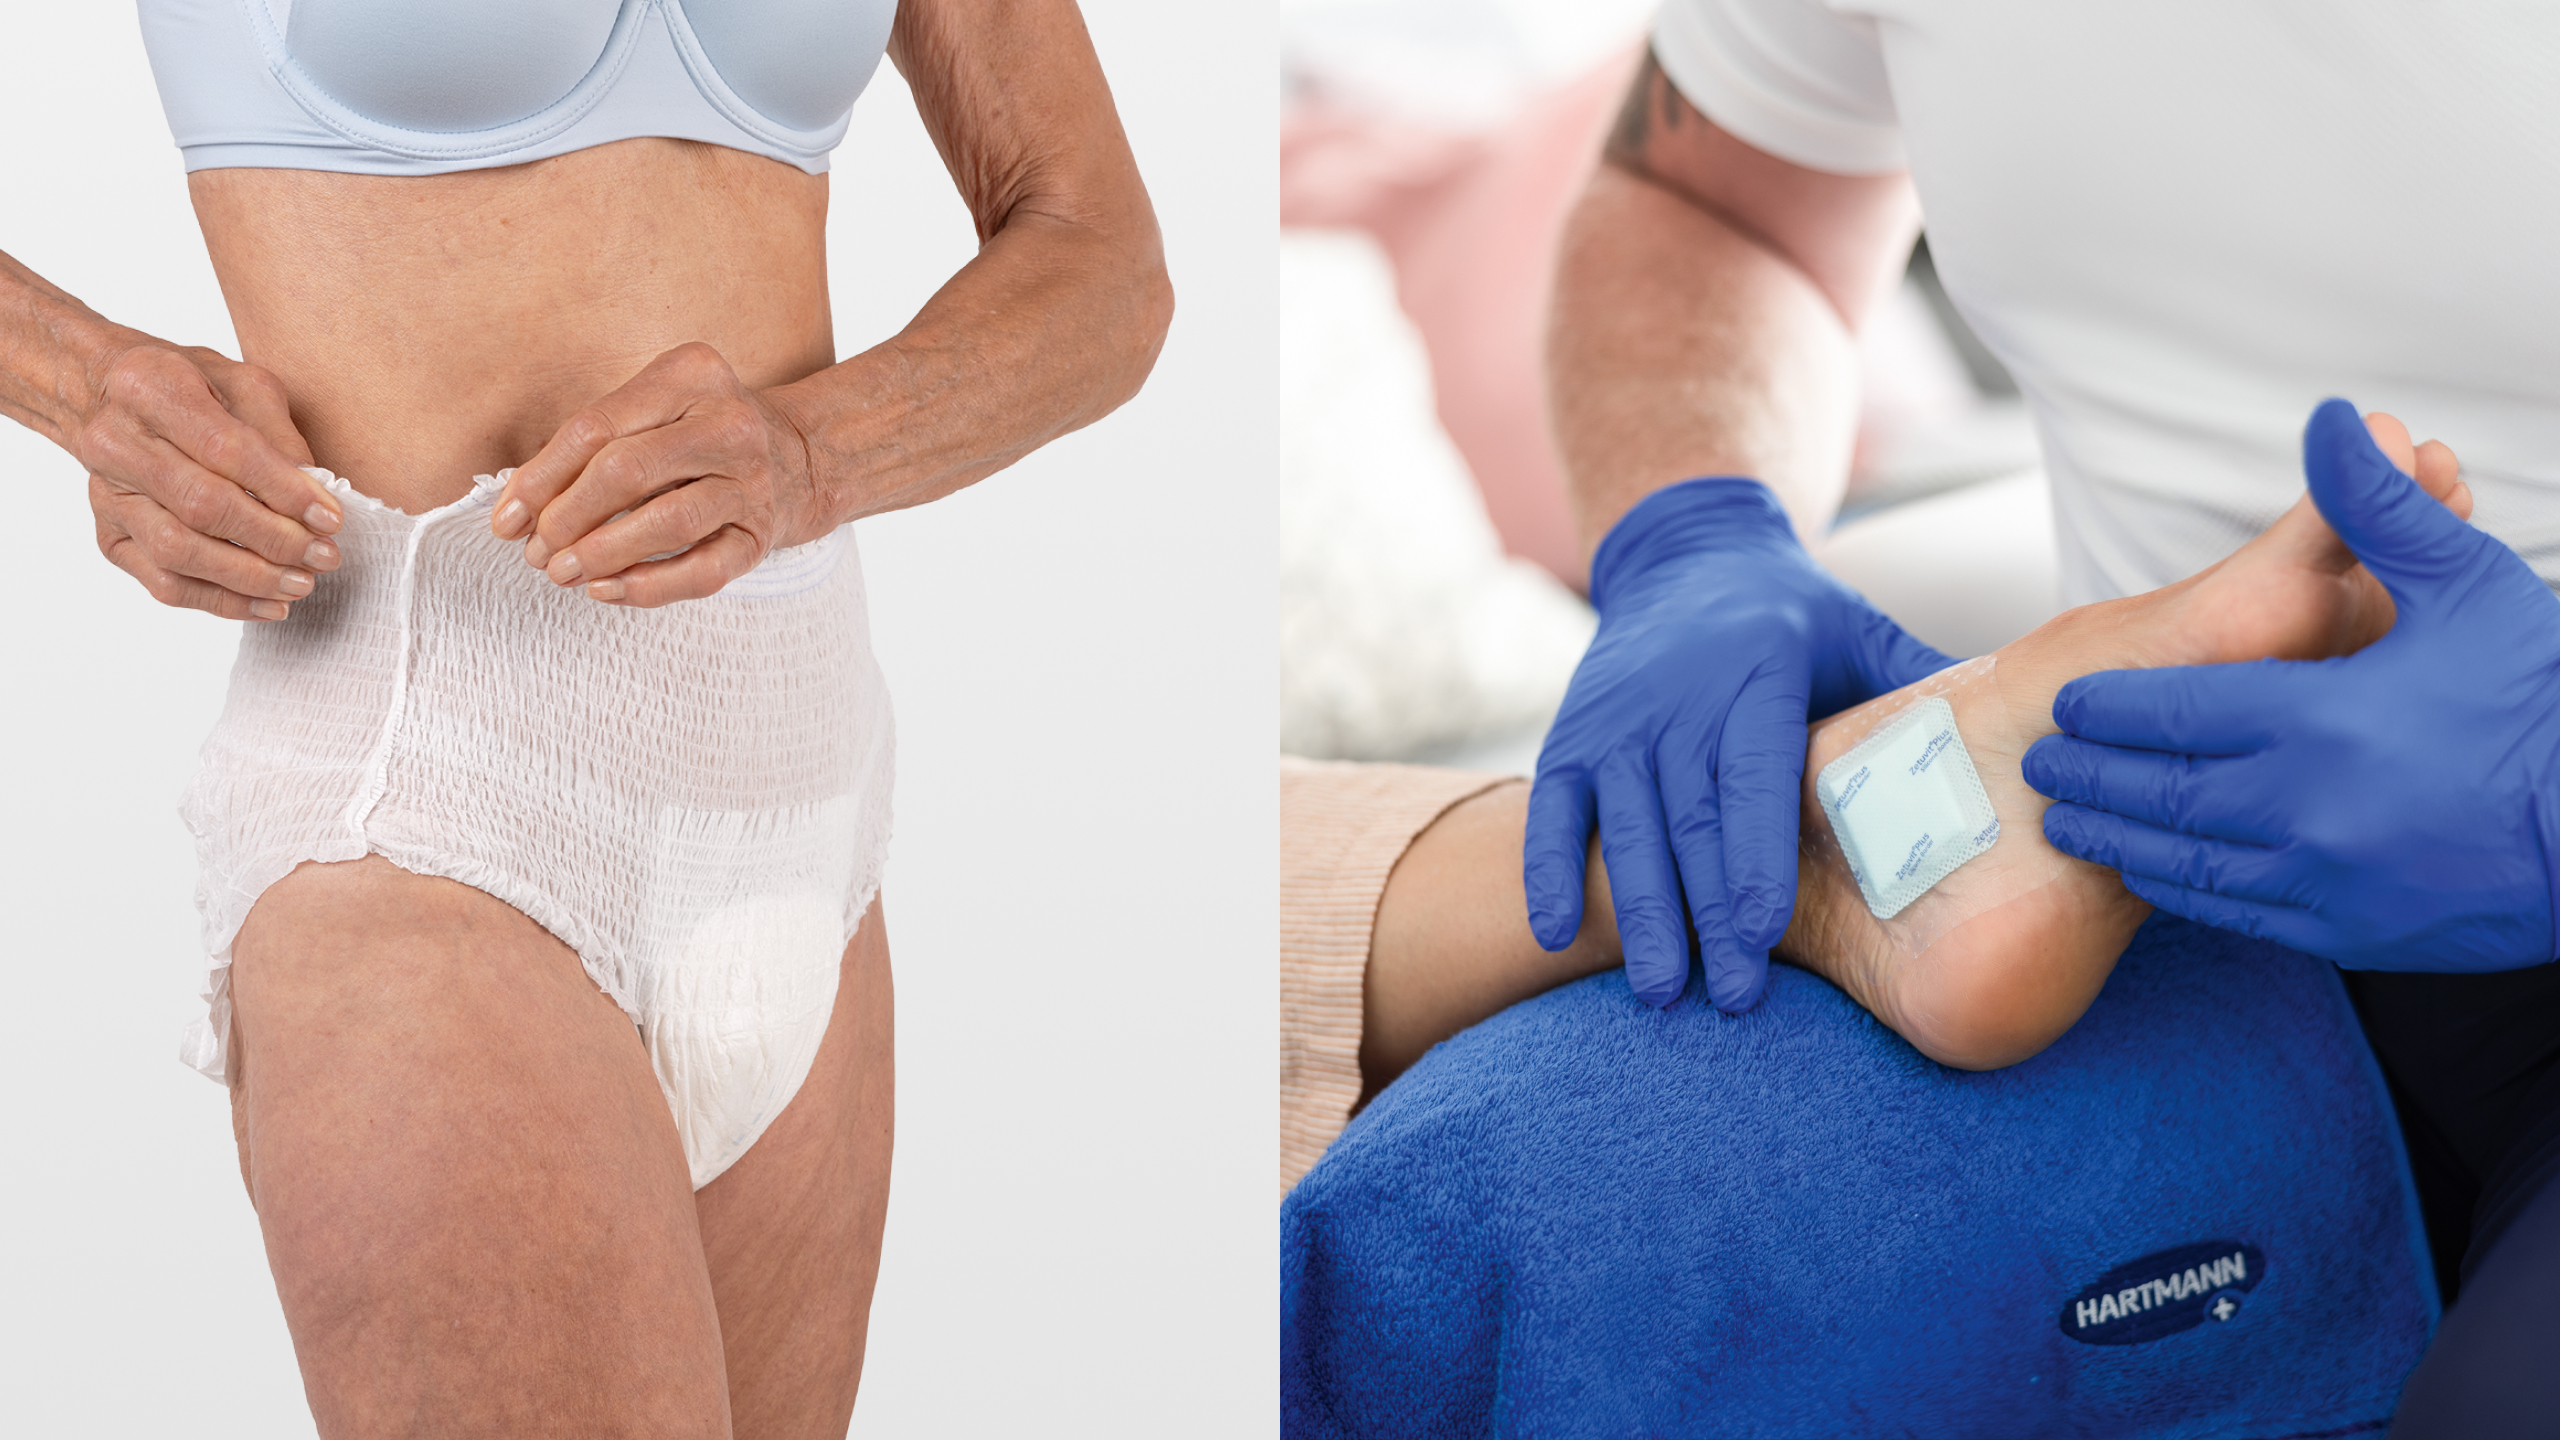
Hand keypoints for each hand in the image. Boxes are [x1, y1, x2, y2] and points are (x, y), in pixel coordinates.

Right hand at [79, 339, 340, 620]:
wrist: (106, 396)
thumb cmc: (188, 386)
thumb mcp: (241, 383)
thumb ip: (278, 433)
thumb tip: (317, 493)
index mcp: (151, 388)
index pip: (225, 451)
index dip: (283, 491)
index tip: (330, 518)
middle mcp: (116, 443)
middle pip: (201, 506)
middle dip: (274, 539)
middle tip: (324, 556)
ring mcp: (107, 496)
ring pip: (178, 552)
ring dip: (249, 577)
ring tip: (301, 584)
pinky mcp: (110, 537)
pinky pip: (163, 583)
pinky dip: (221, 601)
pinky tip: (268, 603)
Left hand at [493, 342, 828, 605]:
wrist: (799, 458)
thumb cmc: (698, 436)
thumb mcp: (653, 411)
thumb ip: (588, 447)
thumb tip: (516, 512)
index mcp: (691, 375)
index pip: (596, 428)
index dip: (540, 479)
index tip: (507, 520)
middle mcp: (728, 423)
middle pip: (627, 471)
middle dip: (567, 517)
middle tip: (537, 552)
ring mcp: (753, 481)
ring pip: (666, 522)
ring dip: (602, 554)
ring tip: (562, 573)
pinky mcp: (761, 535)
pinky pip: (703, 570)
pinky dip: (649, 586)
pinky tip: (608, 591)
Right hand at [1526, 478, 1956, 1010]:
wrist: (1686, 555)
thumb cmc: (1796, 615)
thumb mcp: (1863, 631)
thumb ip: (1927, 690)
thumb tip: (2036, 738)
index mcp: (1758, 669)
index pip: (1754, 773)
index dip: (1756, 854)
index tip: (1765, 930)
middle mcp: (1679, 693)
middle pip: (1689, 817)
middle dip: (1707, 913)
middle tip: (1733, 997)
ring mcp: (1616, 716)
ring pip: (1624, 825)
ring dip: (1640, 912)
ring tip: (1662, 993)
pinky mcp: (1571, 734)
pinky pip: (1552, 811)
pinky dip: (1552, 873)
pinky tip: (1557, 936)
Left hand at [2024, 398, 2559, 970]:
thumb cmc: (2551, 700)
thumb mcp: (2469, 584)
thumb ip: (2378, 508)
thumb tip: (2333, 419)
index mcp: (2317, 718)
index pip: (2172, 712)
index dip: (2110, 707)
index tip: (2068, 702)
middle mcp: (2302, 806)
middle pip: (2158, 791)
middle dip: (2091, 776)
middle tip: (2042, 765)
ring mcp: (2321, 878)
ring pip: (2182, 862)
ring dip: (2117, 839)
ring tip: (2071, 821)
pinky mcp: (2347, 931)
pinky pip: (2235, 912)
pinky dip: (2182, 890)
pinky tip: (2156, 872)